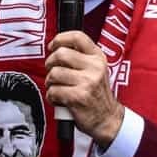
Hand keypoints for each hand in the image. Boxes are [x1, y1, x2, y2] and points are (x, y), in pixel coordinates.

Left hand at [45, 31, 123, 147]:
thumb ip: (81, 57)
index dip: (60, 39)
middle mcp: (94, 67)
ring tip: (58, 88)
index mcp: (98, 57)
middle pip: (60, 54)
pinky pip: (53, 91)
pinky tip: (60, 99)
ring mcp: (87, 82)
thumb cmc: (96, 94)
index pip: (77, 37)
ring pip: (54, 73)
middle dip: (50, 64)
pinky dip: (52, 97)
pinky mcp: (78, 97)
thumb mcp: (96, 70)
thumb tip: (57, 47)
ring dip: (50, 83)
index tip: (53, 46)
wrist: (107, 119)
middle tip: (53, 72)